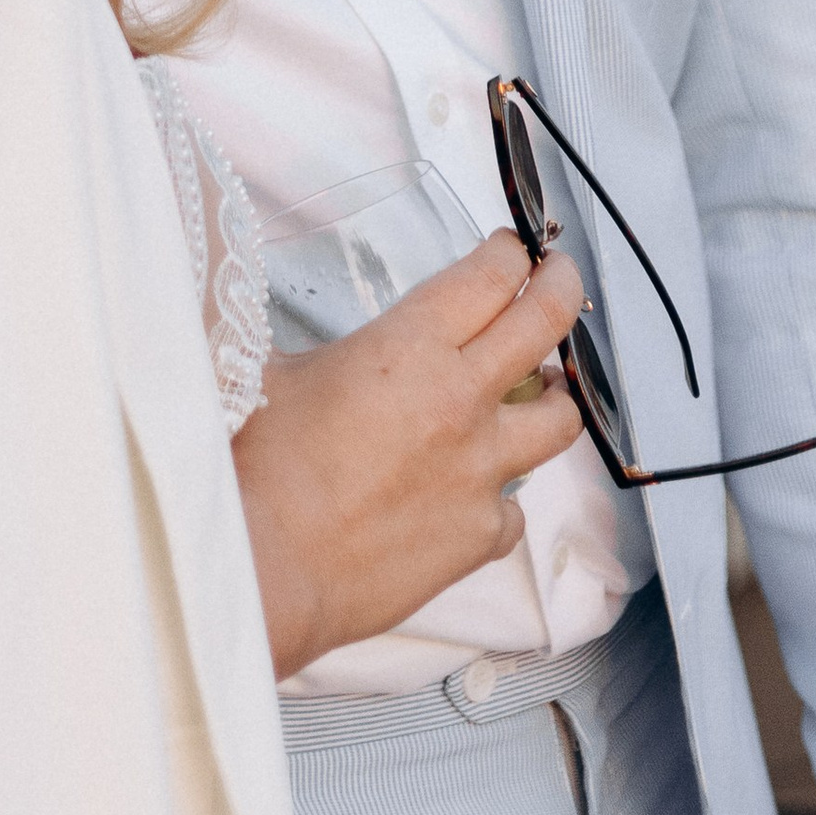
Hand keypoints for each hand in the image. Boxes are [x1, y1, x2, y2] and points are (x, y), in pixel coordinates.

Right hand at [231, 233, 585, 677]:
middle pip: (544, 322)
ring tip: (542, 389)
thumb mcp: (270, 371)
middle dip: (560, 285)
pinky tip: (473, 494)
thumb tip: (286, 314)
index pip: (489, 277)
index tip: (512, 248)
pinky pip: (514, 507)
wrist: (263, 566)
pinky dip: (500, 496)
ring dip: (554, 395)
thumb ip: (309, 341)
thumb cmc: (255, 468)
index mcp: (408, 348)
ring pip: (560, 419)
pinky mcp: (480, 534)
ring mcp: (479, 471)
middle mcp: (459, 401)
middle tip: (559, 275)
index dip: (510, 252)